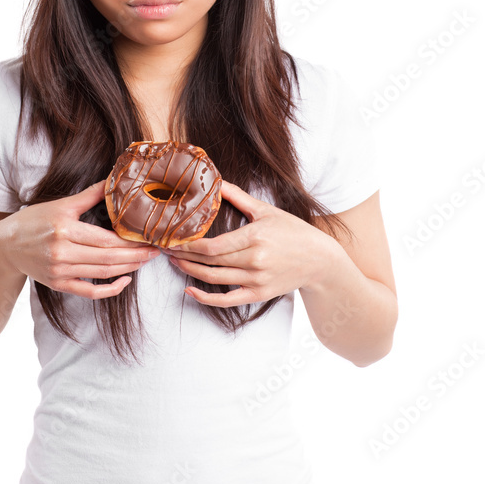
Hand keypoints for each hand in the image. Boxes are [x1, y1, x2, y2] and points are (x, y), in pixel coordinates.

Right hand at [0, 180, 160, 299]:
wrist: (6, 245)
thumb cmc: (35, 221)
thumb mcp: (62, 204)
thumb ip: (90, 195)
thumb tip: (114, 180)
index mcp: (65, 230)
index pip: (106, 239)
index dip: (130, 241)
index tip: (149, 237)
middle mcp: (62, 253)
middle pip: (108, 258)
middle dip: (136, 256)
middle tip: (156, 251)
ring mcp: (60, 272)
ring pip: (102, 274)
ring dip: (128, 268)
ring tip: (145, 260)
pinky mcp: (58, 285)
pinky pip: (90, 291)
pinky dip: (110, 289)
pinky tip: (125, 279)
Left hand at [166, 179, 329, 306]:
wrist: (319, 260)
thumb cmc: (293, 232)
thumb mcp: (266, 211)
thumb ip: (239, 197)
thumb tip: (217, 182)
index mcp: (254, 237)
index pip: (212, 246)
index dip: (188, 245)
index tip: (171, 238)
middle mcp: (254, 261)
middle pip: (210, 262)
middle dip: (184, 255)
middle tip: (165, 249)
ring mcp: (256, 280)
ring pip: (215, 279)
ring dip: (190, 272)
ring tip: (175, 262)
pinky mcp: (258, 294)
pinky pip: (227, 301)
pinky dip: (205, 298)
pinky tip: (189, 291)